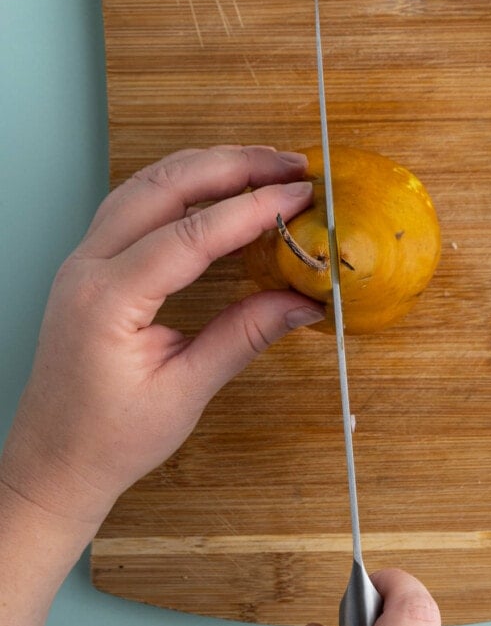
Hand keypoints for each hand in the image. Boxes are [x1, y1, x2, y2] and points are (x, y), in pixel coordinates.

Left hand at [0, 145, 322, 527]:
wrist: (53, 461)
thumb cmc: (108, 439)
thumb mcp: (185, 391)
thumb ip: (244, 336)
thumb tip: (302, 302)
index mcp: (106, 300)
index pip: (190, 235)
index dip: (251, 209)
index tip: (299, 196)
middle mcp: (87, 266)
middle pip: (163, 187)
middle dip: (231, 166)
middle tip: (289, 165)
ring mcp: (83, 259)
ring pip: (145, 184)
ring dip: (205, 167)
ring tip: (261, 165)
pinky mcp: (90, 263)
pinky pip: (134, 202)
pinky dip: (180, 184)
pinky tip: (212, 185)